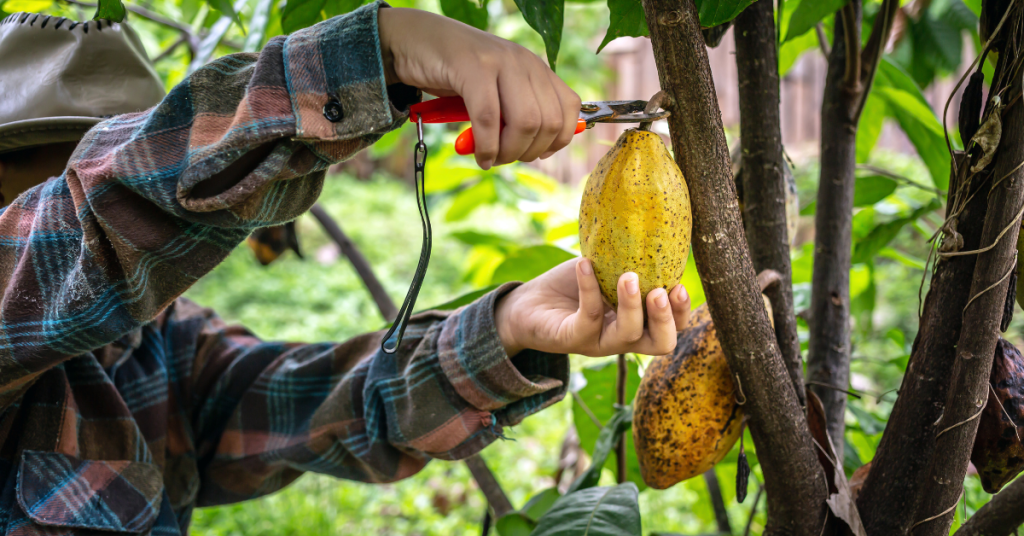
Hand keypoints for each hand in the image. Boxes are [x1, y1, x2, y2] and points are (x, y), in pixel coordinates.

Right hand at [376, 8, 581, 169]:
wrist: (414, 41)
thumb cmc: (455, 73)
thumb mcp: (496, 90)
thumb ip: (518, 112)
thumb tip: (538, 151)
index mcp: (535, 67)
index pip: (568, 108)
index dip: (557, 140)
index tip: (536, 154)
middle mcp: (524, 62)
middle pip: (548, 122)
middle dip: (529, 152)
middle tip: (505, 159)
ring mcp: (500, 62)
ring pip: (524, 122)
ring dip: (508, 152)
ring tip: (490, 158)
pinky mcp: (473, 68)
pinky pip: (489, 118)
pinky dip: (486, 146)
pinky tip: (478, 155)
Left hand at [494, 258, 690, 357]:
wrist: (530, 303)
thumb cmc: (573, 284)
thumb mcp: (606, 269)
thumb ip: (630, 258)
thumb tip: (653, 221)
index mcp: (639, 321)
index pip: (674, 327)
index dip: (682, 312)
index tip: (679, 286)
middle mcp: (623, 337)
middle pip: (661, 343)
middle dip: (666, 318)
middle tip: (660, 291)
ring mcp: (599, 341)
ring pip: (628, 335)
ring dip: (631, 305)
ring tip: (628, 276)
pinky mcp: (572, 338)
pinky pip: (587, 316)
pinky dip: (588, 288)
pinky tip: (584, 264)